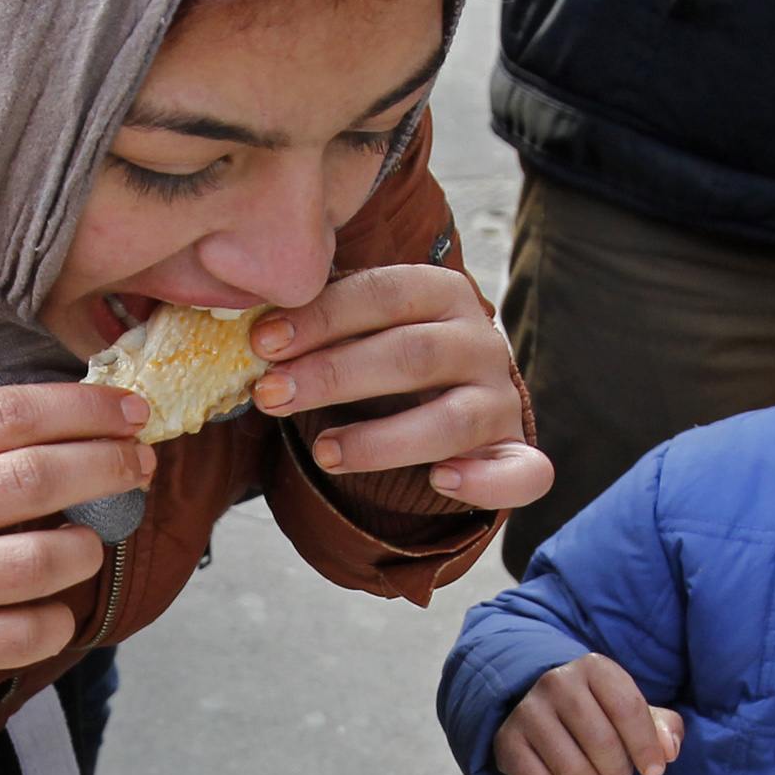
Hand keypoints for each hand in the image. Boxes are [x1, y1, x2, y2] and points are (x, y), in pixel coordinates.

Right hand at [0, 384, 157, 670]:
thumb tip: (99, 419)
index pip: (10, 416)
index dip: (84, 409)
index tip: (133, 411)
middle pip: (32, 480)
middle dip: (106, 466)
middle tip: (138, 465)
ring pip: (36, 563)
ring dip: (84, 548)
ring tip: (90, 542)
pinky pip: (22, 636)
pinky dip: (56, 622)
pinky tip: (57, 605)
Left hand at [250, 264, 547, 509]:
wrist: (454, 401)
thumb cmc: (388, 360)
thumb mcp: (361, 330)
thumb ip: (324, 325)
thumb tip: (253, 337)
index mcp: (442, 294)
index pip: (384, 293)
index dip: (322, 317)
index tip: (263, 344)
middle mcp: (481, 342)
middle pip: (412, 355)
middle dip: (334, 375)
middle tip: (271, 396)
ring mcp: (501, 400)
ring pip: (453, 420)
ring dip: (383, 439)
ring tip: (323, 453)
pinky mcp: (514, 453)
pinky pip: (521, 472)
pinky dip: (483, 481)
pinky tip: (439, 481)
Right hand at [492, 653, 683, 774]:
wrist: (541, 709)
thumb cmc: (597, 713)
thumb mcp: (631, 711)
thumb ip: (661, 728)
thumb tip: (668, 751)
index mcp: (594, 667)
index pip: (628, 709)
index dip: (646, 747)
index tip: (654, 770)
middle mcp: (556, 682)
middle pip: (603, 743)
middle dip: (618, 769)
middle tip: (616, 770)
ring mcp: (527, 711)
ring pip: (573, 770)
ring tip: (589, 774)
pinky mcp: (506, 741)